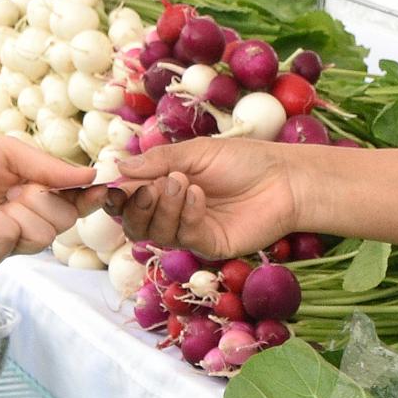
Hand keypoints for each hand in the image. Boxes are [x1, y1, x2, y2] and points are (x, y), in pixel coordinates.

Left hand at [0, 134, 97, 266]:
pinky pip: (10, 242)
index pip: (74, 203)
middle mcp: (26, 220)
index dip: (89, 199)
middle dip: (45, 200)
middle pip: (64, 222)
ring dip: (20, 211)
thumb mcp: (9, 153)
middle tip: (16, 188)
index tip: (101, 190)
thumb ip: (49, 168)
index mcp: (35, 193)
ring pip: (42, 236)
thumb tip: (91, 176)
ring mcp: (7, 241)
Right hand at [108, 136, 306, 259]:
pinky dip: (186, 215)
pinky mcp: (209, 246)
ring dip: (162, 207)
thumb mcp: (196, 152)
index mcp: (165, 187)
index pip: (130, 199)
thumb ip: (159, 161)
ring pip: (156, 233)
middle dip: (136, 206)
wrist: (284, 179)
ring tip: (180, 183)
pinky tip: (198, 195)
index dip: (117, 196)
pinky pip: (185, 237)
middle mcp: (173, 213)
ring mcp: (190, 231)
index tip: (112, 186)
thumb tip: (119, 167)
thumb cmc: (243, 160)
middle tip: (149, 187)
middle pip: (135, 224)